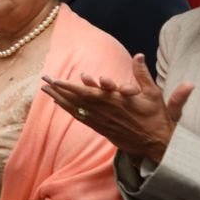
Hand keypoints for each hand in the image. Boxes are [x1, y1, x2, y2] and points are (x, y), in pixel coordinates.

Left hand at [40, 53, 192, 163]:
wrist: (156, 144)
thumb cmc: (156, 119)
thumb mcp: (153, 94)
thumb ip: (143, 75)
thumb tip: (138, 55)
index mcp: (114, 101)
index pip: (86, 93)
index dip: (69, 86)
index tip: (55, 80)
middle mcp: (104, 111)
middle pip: (76, 100)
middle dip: (59, 89)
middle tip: (44, 81)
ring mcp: (101, 121)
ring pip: (76, 109)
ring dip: (60, 99)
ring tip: (46, 90)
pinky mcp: (102, 128)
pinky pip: (81, 118)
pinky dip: (69, 109)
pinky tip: (60, 103)